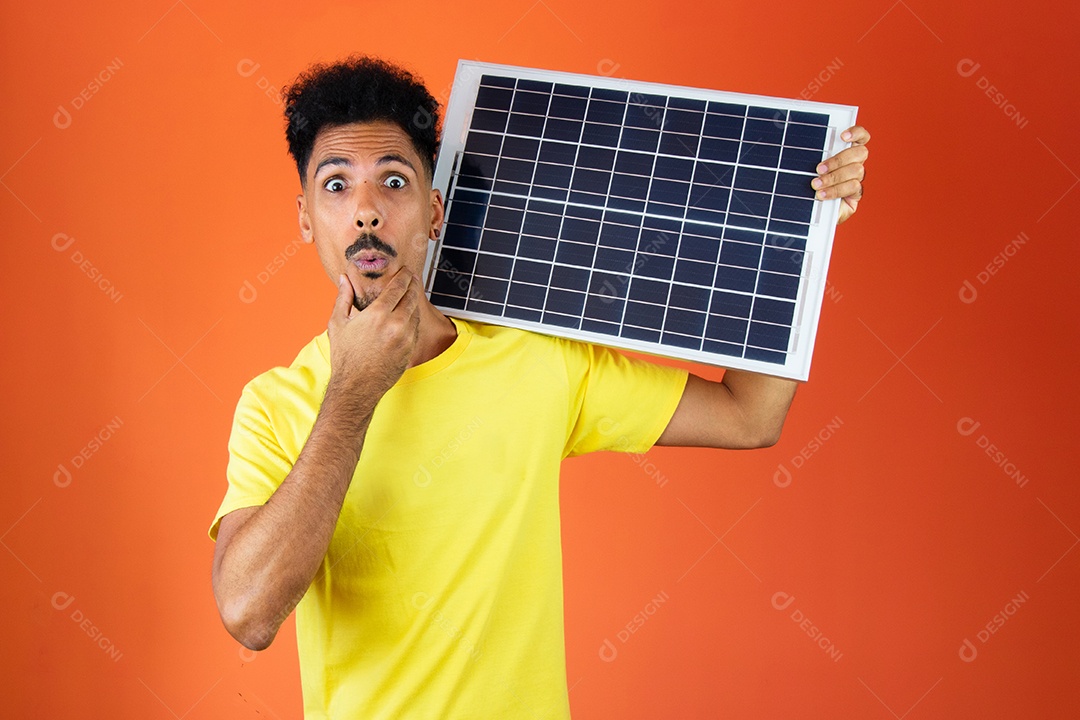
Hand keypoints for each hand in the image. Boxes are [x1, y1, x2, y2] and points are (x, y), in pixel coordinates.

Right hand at [325, 268, 421, 403]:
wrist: (357, 386)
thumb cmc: (345, 356)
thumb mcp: (338, 324)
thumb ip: (343, 297)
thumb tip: (343, 278)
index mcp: (378, 314)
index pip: (399, 287)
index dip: (405, 276)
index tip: (406, 271)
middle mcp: (396, 324)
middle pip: (412, 297)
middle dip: (414, 284)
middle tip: (414, 278)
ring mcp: (406, 338)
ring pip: (416, 312)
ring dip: (416, 301)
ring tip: (412, 294)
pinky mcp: (411, 349)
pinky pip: (416, 328)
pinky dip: (414, 318)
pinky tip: (410, 314)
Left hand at [812, 125, 869, 224]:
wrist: (808, 211)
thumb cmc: (808, 185)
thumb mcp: (808, 169)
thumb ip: (811, 157)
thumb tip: (799, 145)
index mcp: (846, 152)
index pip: (861, 137)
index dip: (856, 133)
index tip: (842, 136)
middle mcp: (855, 163)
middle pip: (860, 153)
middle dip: (838, 160)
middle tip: (819, 169)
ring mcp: (857, 179)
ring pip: (857, 170)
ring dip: (834, 177)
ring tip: (816, 184)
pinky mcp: (856, 195)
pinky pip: (854, 187)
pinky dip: (836, 190)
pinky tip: (822, 194)